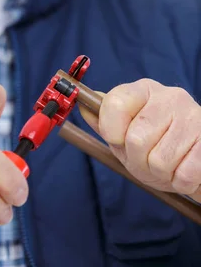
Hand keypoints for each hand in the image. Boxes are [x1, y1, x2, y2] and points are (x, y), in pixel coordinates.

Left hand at [80, 78, 200, 199]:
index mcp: (143, 90)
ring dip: (160, 173)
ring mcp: (193, 116)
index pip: (114, 104)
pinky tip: (183, 168)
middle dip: (138, 160)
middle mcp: (170, 96)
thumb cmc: (155, 143)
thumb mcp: (124, 133)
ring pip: (160, 160)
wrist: (194, 159)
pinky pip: (185, 174)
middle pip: (136, 139)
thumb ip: (103, 121)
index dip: (111, 130)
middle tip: (147, 158)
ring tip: (167, 163)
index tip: (117, 138)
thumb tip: (84, 107)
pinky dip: (180, 182)